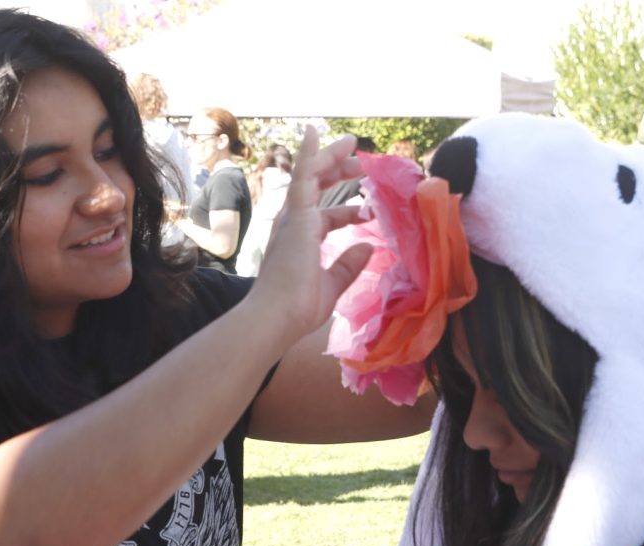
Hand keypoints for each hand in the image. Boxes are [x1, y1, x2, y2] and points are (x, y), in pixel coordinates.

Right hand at [250, 128, 371, 344]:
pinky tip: (315, 131)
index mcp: (300, 242)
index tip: (366, 210)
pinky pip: (303, 175)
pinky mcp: (296, 215)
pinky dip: (310, 154)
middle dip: (338, 174)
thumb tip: (367, 247)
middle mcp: (292, 225)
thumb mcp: (332, 285)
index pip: (324, 218)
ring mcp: (292, 218)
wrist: (277, 316)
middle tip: (361, 165)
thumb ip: (348, 266)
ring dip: (331, 159)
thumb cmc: (299, 307)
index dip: (346, 212)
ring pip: (310, 177)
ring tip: (352, 145)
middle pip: (314, 189)